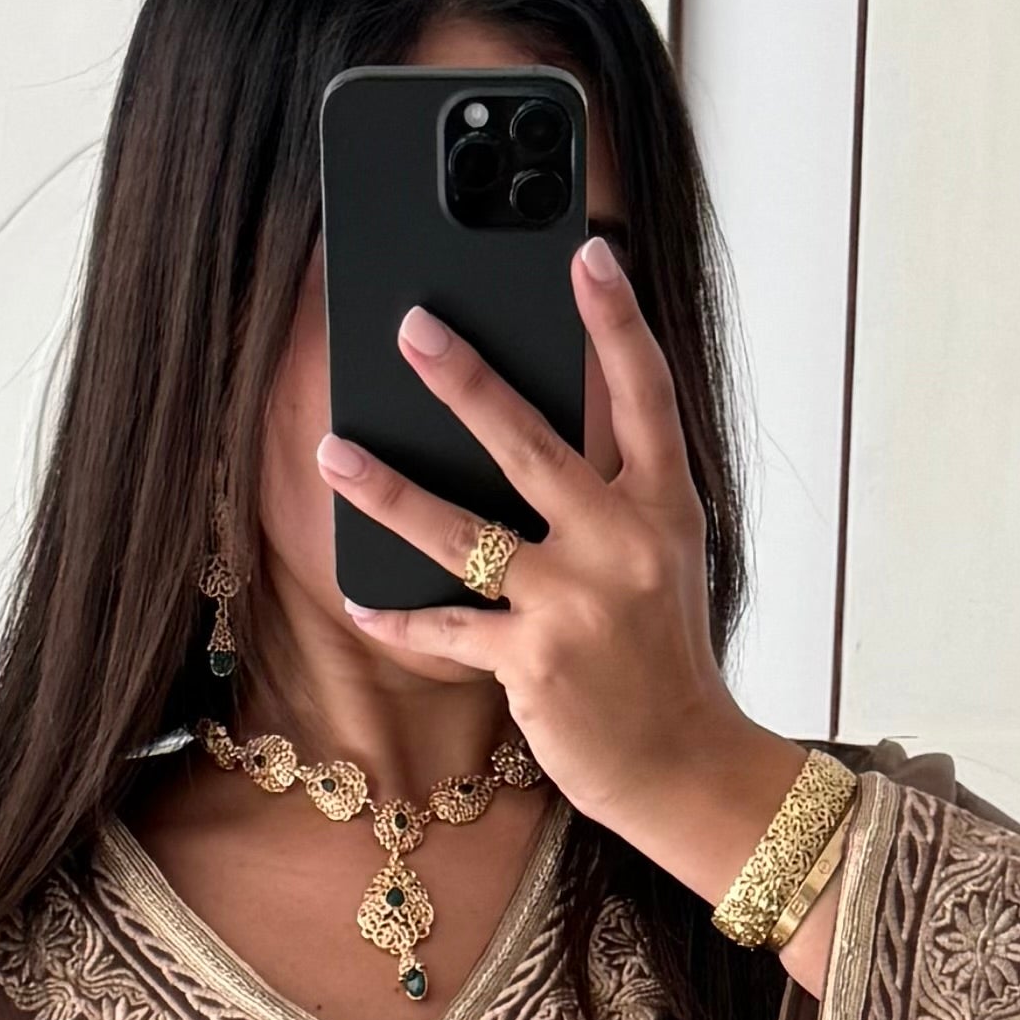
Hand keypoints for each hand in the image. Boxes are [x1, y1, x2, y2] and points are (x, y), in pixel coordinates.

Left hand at [319, 241, 825, 934]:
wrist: (685, 766)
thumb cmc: (662, 659)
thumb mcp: (661, 562)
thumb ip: (611, 499)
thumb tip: (527, 434)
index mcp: (664, 508)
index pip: (645, 396)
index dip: (617, 321)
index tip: (588, 253)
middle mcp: (622, 546)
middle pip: (533, 445)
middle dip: (466, 381)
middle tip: (412, 325)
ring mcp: (575, 605)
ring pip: (464, 533)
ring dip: (389, 490)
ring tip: (333, 452)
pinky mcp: (532, 663)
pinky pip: (447, 627)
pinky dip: (398, 615)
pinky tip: (357, 595)